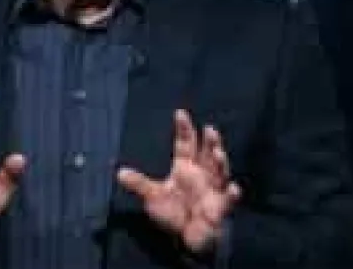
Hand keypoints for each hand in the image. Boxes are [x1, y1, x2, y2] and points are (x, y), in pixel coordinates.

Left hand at [117, 109, 240, 253]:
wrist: (186, 239)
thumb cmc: (172, 214)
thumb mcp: (153, 197)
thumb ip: (139, 184)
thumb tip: (118, 173)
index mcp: (185, 167)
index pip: (185, 143)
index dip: (184, 129)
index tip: (180, 113)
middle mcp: (201, 174)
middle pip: (206, 153)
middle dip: (209, 142)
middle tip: (209, 129)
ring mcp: (213, 188)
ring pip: (219, 171)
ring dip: (219, 162)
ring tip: (217, 153)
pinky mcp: (220, 206)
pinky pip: (228, 199)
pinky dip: (232, 194)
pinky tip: (233, 188)